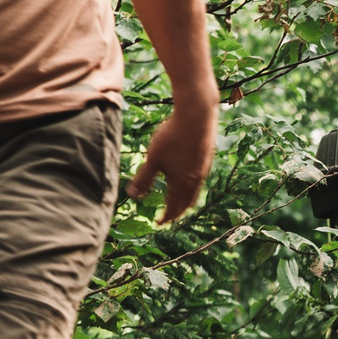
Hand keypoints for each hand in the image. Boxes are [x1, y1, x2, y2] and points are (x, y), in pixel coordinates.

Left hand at [127, 99, 218, 223]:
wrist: (197, 115)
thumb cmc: (172, 136)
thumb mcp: (153, 158)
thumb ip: (143, 179)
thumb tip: (131, 196)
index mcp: (181, 183)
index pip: (173, 207)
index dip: (166, 217)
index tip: (158, 223)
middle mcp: (195, 180)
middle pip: (187, 204)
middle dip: (177, 212)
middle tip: (169, 217)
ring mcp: (203, 170)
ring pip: (194, 192)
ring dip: (185, 200)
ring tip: (177, 201)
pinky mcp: (206, 159)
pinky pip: (199, 181)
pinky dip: (191, 187)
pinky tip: (186, 178)